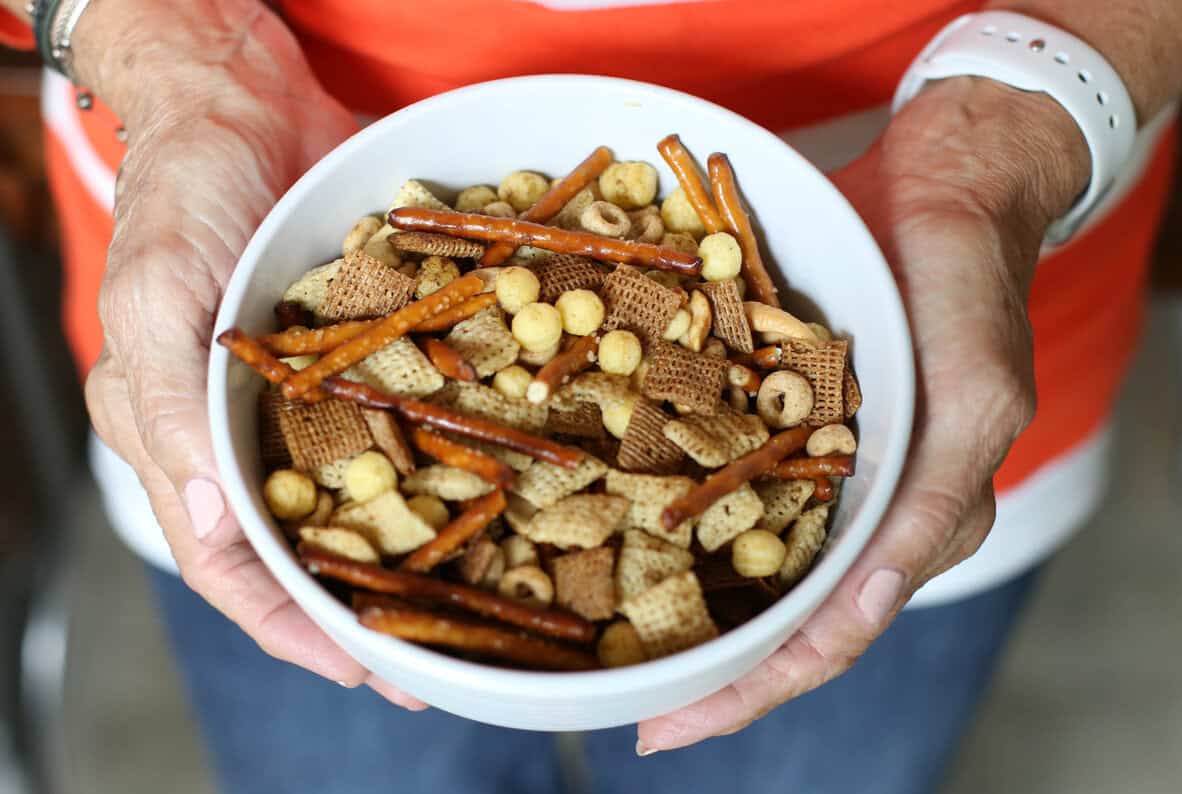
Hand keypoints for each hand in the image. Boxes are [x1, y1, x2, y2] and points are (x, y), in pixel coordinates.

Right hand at [78, 0, 422, 706]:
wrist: (245, 98)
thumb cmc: (182, 190)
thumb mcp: (156, 296)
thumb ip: (174, 409)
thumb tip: (205, 519)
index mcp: (177, 435)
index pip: (230, 562)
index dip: (293, 624)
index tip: (361, 671)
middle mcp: (246, 430)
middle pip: (306, 546)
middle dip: (365, 608)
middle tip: (436, 662)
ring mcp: (310, 395)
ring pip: (361, 497)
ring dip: (412, 549)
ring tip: (475, 601)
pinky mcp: (362, 353)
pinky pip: (405, 421)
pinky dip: (440, 461)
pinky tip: (492, 491)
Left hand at [638, 78, 1089, 750]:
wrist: (943, 185)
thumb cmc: (969, 288)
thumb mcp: (976, 396)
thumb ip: (931, 506)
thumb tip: (865, 611)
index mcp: (911, 527)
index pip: (826, 639)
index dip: (748, 692)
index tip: (664, 727)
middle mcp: (858, 511)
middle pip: (773, 615)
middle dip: (704, 667)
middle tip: (624, 703)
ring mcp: (814, 466)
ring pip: (740, 559)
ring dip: (680, 602)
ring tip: (605, 643)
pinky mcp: (780, 417)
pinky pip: (719, 480)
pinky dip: (672, 515)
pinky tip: (612, 528)